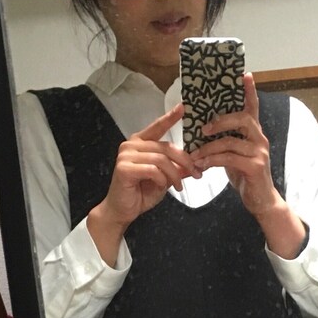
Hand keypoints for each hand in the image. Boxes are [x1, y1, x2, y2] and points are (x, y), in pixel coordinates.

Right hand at [87, 103, 196, 259]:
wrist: (122, 210)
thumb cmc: (140, 193)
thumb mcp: (164, 179)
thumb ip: (176, 169)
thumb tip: (195, 165)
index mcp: (140, 143)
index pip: (157, 127)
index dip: (170, 117)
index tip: (183, 108)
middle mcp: (131, 144)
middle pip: (166, 147)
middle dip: (184, 161)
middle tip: (195, 174)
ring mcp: (126, 155)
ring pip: (161, 159)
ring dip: (174, 174)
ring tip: (179, 186)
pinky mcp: (124, 168)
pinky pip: (152, 169)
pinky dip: (162, 179)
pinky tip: (162, 186)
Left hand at [189, 73, 281, 216]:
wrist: (261, 201)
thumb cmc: (246, 176)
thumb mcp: (234, 155)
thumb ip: (226, 141)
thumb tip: (205, 131)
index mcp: (255, 134)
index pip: (253, 108)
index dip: (249, 91)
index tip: (244, 74)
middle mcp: (260, 139)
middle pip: (243, 118)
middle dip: (220, 121)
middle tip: (203, 129)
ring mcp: (259, 152)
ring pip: (231, 141)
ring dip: (209, 147)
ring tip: (195, 154)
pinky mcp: (255, 166)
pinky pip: (229, 158)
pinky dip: (212, 161)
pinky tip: (202, 165)